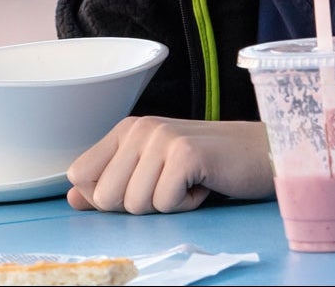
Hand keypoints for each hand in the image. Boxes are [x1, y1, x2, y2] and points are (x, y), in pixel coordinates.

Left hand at [65, 117, 273, 213]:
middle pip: (104, 197)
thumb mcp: (153, 171)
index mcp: (126, 130)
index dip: (104, 197)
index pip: (79, 174)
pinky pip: (164, 204)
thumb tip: (73, 197)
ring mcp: (162, 138)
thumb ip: (112, 182)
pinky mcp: (186, 154)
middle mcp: (139, 129)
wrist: (261, 154)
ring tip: (189, 183)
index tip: (140, 188)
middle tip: (171, 185)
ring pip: (135, 205)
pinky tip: (203, 184)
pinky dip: (186, 206)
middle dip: (139, 205)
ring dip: (166, 206)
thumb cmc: (208, 167)